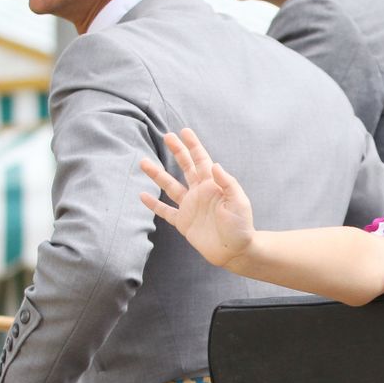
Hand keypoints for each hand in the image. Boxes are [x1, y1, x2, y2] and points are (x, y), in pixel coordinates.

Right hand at [140, 128, 255, 269]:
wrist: (235, 251)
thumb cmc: (241, 227)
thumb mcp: (238, 202)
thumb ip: (227, 183)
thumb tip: (214, 164)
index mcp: (213, 185)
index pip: (201, 160)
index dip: (193, 146)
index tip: (184, 131)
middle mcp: (199, 192)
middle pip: (185, 167)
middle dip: (177, 151)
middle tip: (167, 136)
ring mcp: (190, 206)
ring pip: (170, 186)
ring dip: (157, 174)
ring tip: (143, 162)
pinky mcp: (183, 222)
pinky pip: (166, 211)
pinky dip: (154, 204)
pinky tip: (142, 195)